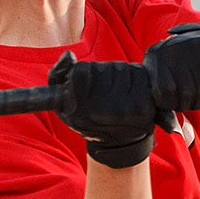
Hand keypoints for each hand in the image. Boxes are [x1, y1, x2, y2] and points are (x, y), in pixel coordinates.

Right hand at [48, 52, 175, 168]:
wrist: (118, 144)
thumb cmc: (87, 116)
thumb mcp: (61, 101)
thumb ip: (57, 75)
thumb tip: (68, 55)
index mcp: (77, 111)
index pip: (80, 71)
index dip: (83, 73)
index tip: (86, 85)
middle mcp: (100, 112)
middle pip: (102, 68)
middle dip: (102, 72)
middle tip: (103, 87)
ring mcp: (123, 111)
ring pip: (120, 67)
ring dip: (118, 72)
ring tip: (117, 89)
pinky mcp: (142, 108)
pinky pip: (138, 73)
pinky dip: (135, 75)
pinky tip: (130, 90)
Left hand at [142, 23, 199, 110]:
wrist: (192, 39)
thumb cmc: (167, 64)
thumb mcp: (154, 71)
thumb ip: (153, 91)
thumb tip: (166, 119)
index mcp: (156, 54)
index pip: (165, 90)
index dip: (169, 104)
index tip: (171, 105)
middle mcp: (176, 47)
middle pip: (187, 92)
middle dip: (187, 105)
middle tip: (185, 105)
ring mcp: (197, 46)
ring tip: (195, 103)